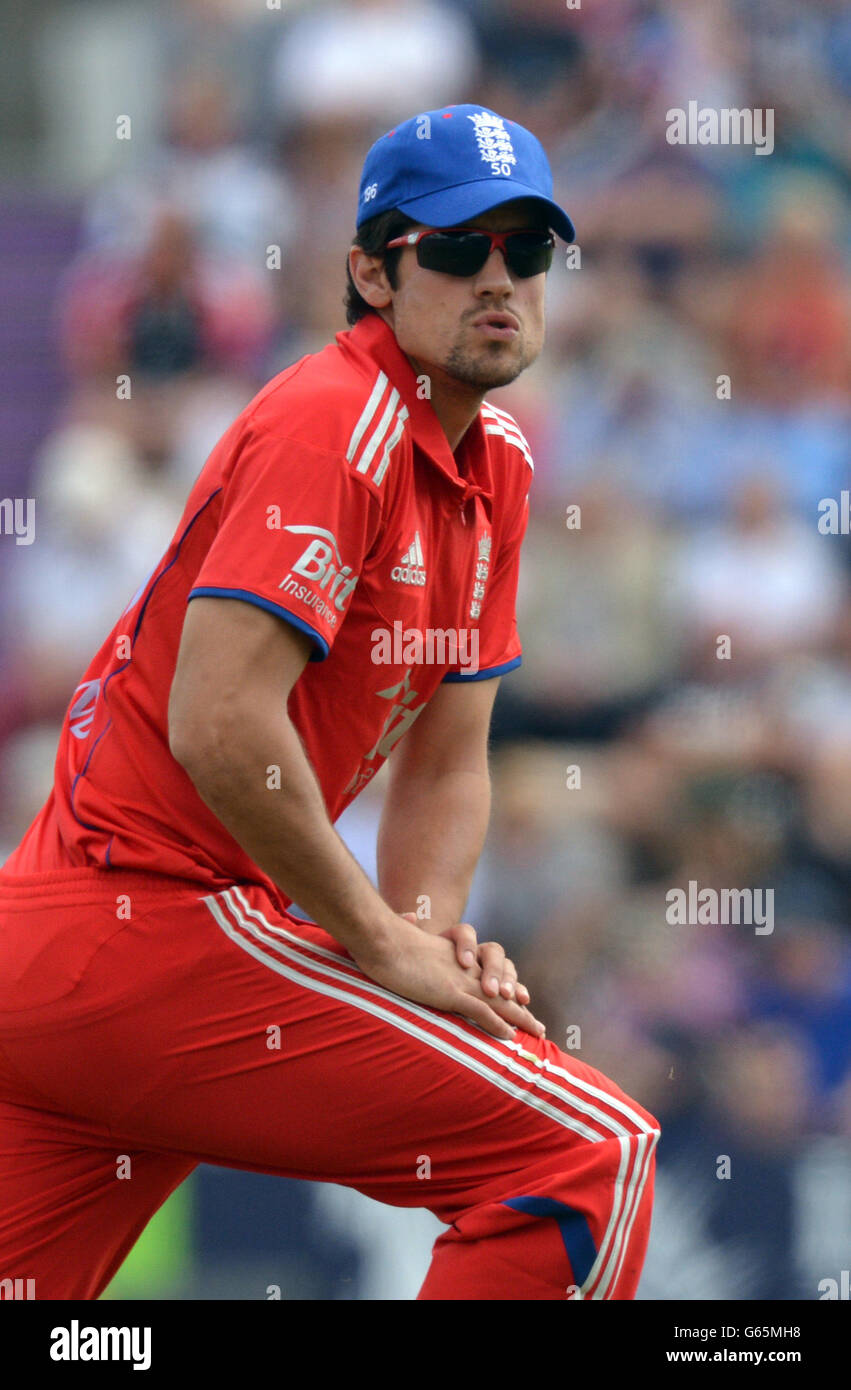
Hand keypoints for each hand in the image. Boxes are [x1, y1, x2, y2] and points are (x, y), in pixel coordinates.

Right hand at [353, 915, 545, 1041]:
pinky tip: (509, 1036)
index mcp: (455, 954)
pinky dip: (497, 1023)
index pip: (491, 967)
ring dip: (520, 1017)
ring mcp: (459, 979)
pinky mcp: (450, 992)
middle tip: (537, 1025)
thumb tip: (408, 914)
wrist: (381, 940)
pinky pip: (480, 1010)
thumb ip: (411, 927)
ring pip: (499, 1000)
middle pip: (502, 985)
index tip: (520, 998)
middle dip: (521, 1006)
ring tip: (536, 1033)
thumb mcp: (405, 934)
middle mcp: (464, 967)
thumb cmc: (386, 940)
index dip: (508, 983)